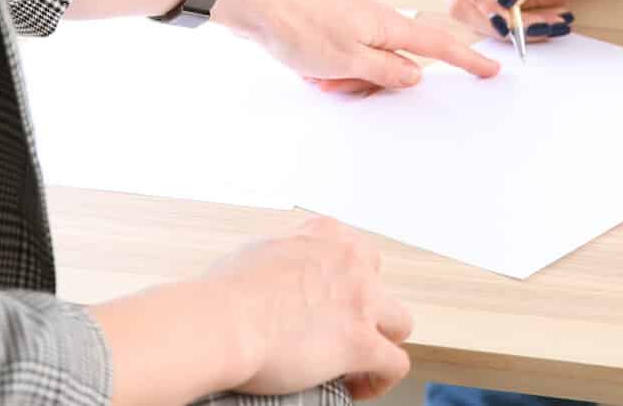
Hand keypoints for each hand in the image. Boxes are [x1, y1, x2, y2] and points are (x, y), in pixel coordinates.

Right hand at [201, 216, 413, 399]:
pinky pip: (395, 364)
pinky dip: (380, 379)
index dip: (343, 281)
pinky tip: (355, 387)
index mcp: (323, 235)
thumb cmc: (225, 294)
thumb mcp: (255, 253)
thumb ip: (279, 258)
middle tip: (337, 332)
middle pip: (379, 282)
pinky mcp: (361, 342)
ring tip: (354, 364)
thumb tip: (272, 277)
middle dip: (365, 308)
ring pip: (400, 322)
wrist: (222, 321)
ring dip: (382, 342)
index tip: (327, 303)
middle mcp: (348, 260)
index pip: (353, 249)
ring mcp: (360, 300)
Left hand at [219, 0, 499, 94]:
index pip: (436, 45)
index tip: (490, 70)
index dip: (465, 60)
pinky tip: (308, 69)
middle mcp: (374, 15)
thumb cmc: (299, 28)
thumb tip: (416, 74)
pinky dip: (330, 68)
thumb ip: (386, 71)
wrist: (254, 2)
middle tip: (338, 83)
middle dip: (371, 81)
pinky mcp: (330, 21)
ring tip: (316, 75)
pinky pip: (343, 54)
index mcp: (385, 24)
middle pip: (393, 59)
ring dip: (344, 77)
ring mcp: (351, 16)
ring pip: (364, 60)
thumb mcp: (348, 61)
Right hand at [435, 0, 622, 43]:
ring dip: (514, 29)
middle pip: (459, 1)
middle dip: (501, 18)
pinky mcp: (483, 7)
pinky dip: (520, 32)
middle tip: (542, 23)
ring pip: (474, 21)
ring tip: (551, 21)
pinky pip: (491, 29)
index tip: (507, 9)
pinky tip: (546, 21)